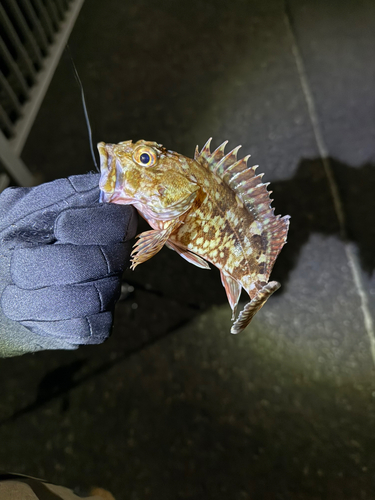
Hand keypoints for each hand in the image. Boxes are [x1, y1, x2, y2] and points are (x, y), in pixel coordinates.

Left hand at [0, 174, 135, 356]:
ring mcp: (103, 292)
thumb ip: (56, 196)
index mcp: (94, 224)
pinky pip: (88, 325)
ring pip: (95, 296)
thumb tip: (99, 187)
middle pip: (105, 261)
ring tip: (17, 290)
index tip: (59, 229)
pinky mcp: (93, 325)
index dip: (90, 226)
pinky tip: (34, 313)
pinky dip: (51, 321)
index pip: (120, 221)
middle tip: (20, 262)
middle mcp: (107, 257)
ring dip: (40, 296)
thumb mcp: (16, 212)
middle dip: (48, 264)